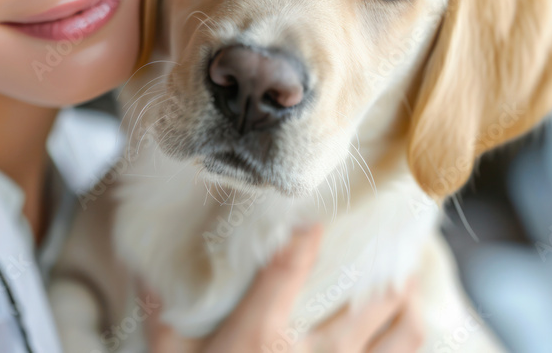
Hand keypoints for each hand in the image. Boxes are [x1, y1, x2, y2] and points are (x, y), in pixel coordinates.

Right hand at [143, 224, 424, 352]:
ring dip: (408, 307)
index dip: (306, 232)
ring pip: (400, 335)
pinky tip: (400, 334)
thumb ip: (160, 315)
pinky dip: (404, 345)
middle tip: (393, 247)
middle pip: (371, 299)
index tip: (318, 211)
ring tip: (407, 287)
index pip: (289, 266)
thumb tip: (142, 269)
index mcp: (261, 337)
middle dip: (389, 267)